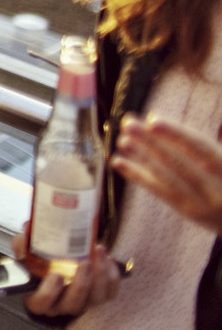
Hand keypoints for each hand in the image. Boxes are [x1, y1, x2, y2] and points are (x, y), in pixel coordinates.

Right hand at [14, 227, 121, 317]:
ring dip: (101, 277)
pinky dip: (112, 277)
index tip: (55, 275)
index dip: (49, 293)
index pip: (41, 303)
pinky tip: (108, 259)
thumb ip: (23, 244)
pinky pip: (110, 293)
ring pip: (95, 299)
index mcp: (38, 299)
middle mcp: (61, 306)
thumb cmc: (39, 265)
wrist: (57, 269)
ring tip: (99, 253)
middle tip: (84, 263)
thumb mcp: (25, 255)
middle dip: (81, 284)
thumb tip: (27, 228)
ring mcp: (82, 304)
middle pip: (73, 304)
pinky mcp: (99, 298)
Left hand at [115, 114, 221, 232]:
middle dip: (153, 142)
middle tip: (128, 124)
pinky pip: (160, 191)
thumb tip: (151, 118)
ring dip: (142, 158)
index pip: (201, 147)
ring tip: (122, 141)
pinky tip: (118, 162)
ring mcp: (203, 201)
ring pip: (168, 178)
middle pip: (180, 163)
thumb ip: (190, 140)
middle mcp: (218, 187)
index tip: (152, 120)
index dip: (177, 134)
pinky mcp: (189, 210)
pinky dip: (138, 175)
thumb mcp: (221, 159)